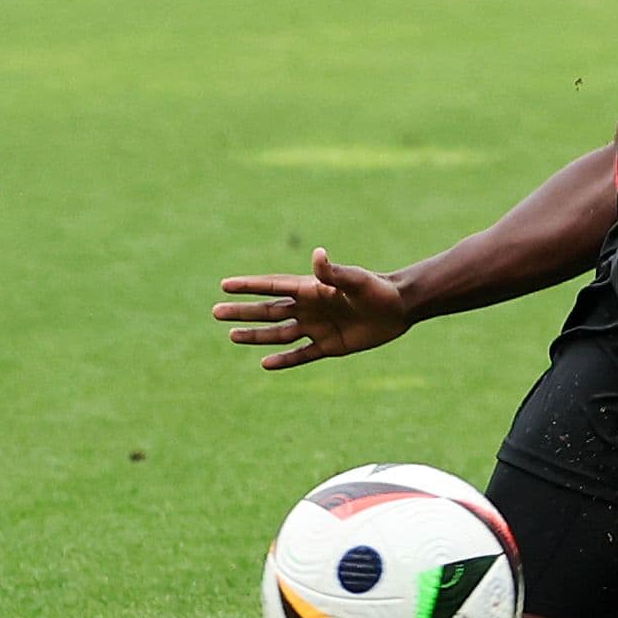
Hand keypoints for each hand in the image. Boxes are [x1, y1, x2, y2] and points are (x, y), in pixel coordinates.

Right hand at [214, 248, 411, 369]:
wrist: (401, 308)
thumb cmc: (379, 288)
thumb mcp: (356, 280)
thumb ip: (334, 272)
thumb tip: (318, 254)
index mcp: (312, 289)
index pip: (273, 286)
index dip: (249, 285)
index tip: (224, 285)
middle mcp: (310, 308)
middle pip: (269, 310)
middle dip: (243, 311)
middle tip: (216, 311)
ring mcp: (318, 327)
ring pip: (279, 333)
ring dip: (256, 335)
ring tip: (232, 335)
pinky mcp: (330, 346)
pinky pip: (301, 355)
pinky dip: (284, 360)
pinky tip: (265, 363)